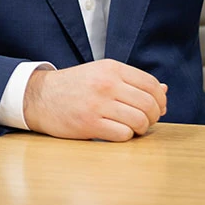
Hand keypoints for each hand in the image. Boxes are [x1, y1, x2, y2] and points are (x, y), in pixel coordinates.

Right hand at [23, 58, 167, 141]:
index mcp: (111, 68)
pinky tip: (118, 132)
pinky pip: (123, 135)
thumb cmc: (75, 86)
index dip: (160, 99)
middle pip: (149, 104)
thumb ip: (132, 80)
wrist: (41, 96)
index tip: (159, 108)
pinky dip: (126, 136)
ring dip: (141, 128)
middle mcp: (107, 83)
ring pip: (139, 121)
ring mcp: (98, 104)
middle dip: (154, 116)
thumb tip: (163, 90)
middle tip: (147, 121)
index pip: (150, 84)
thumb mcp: (102, 73)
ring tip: (134, 128)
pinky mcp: (89, 124)